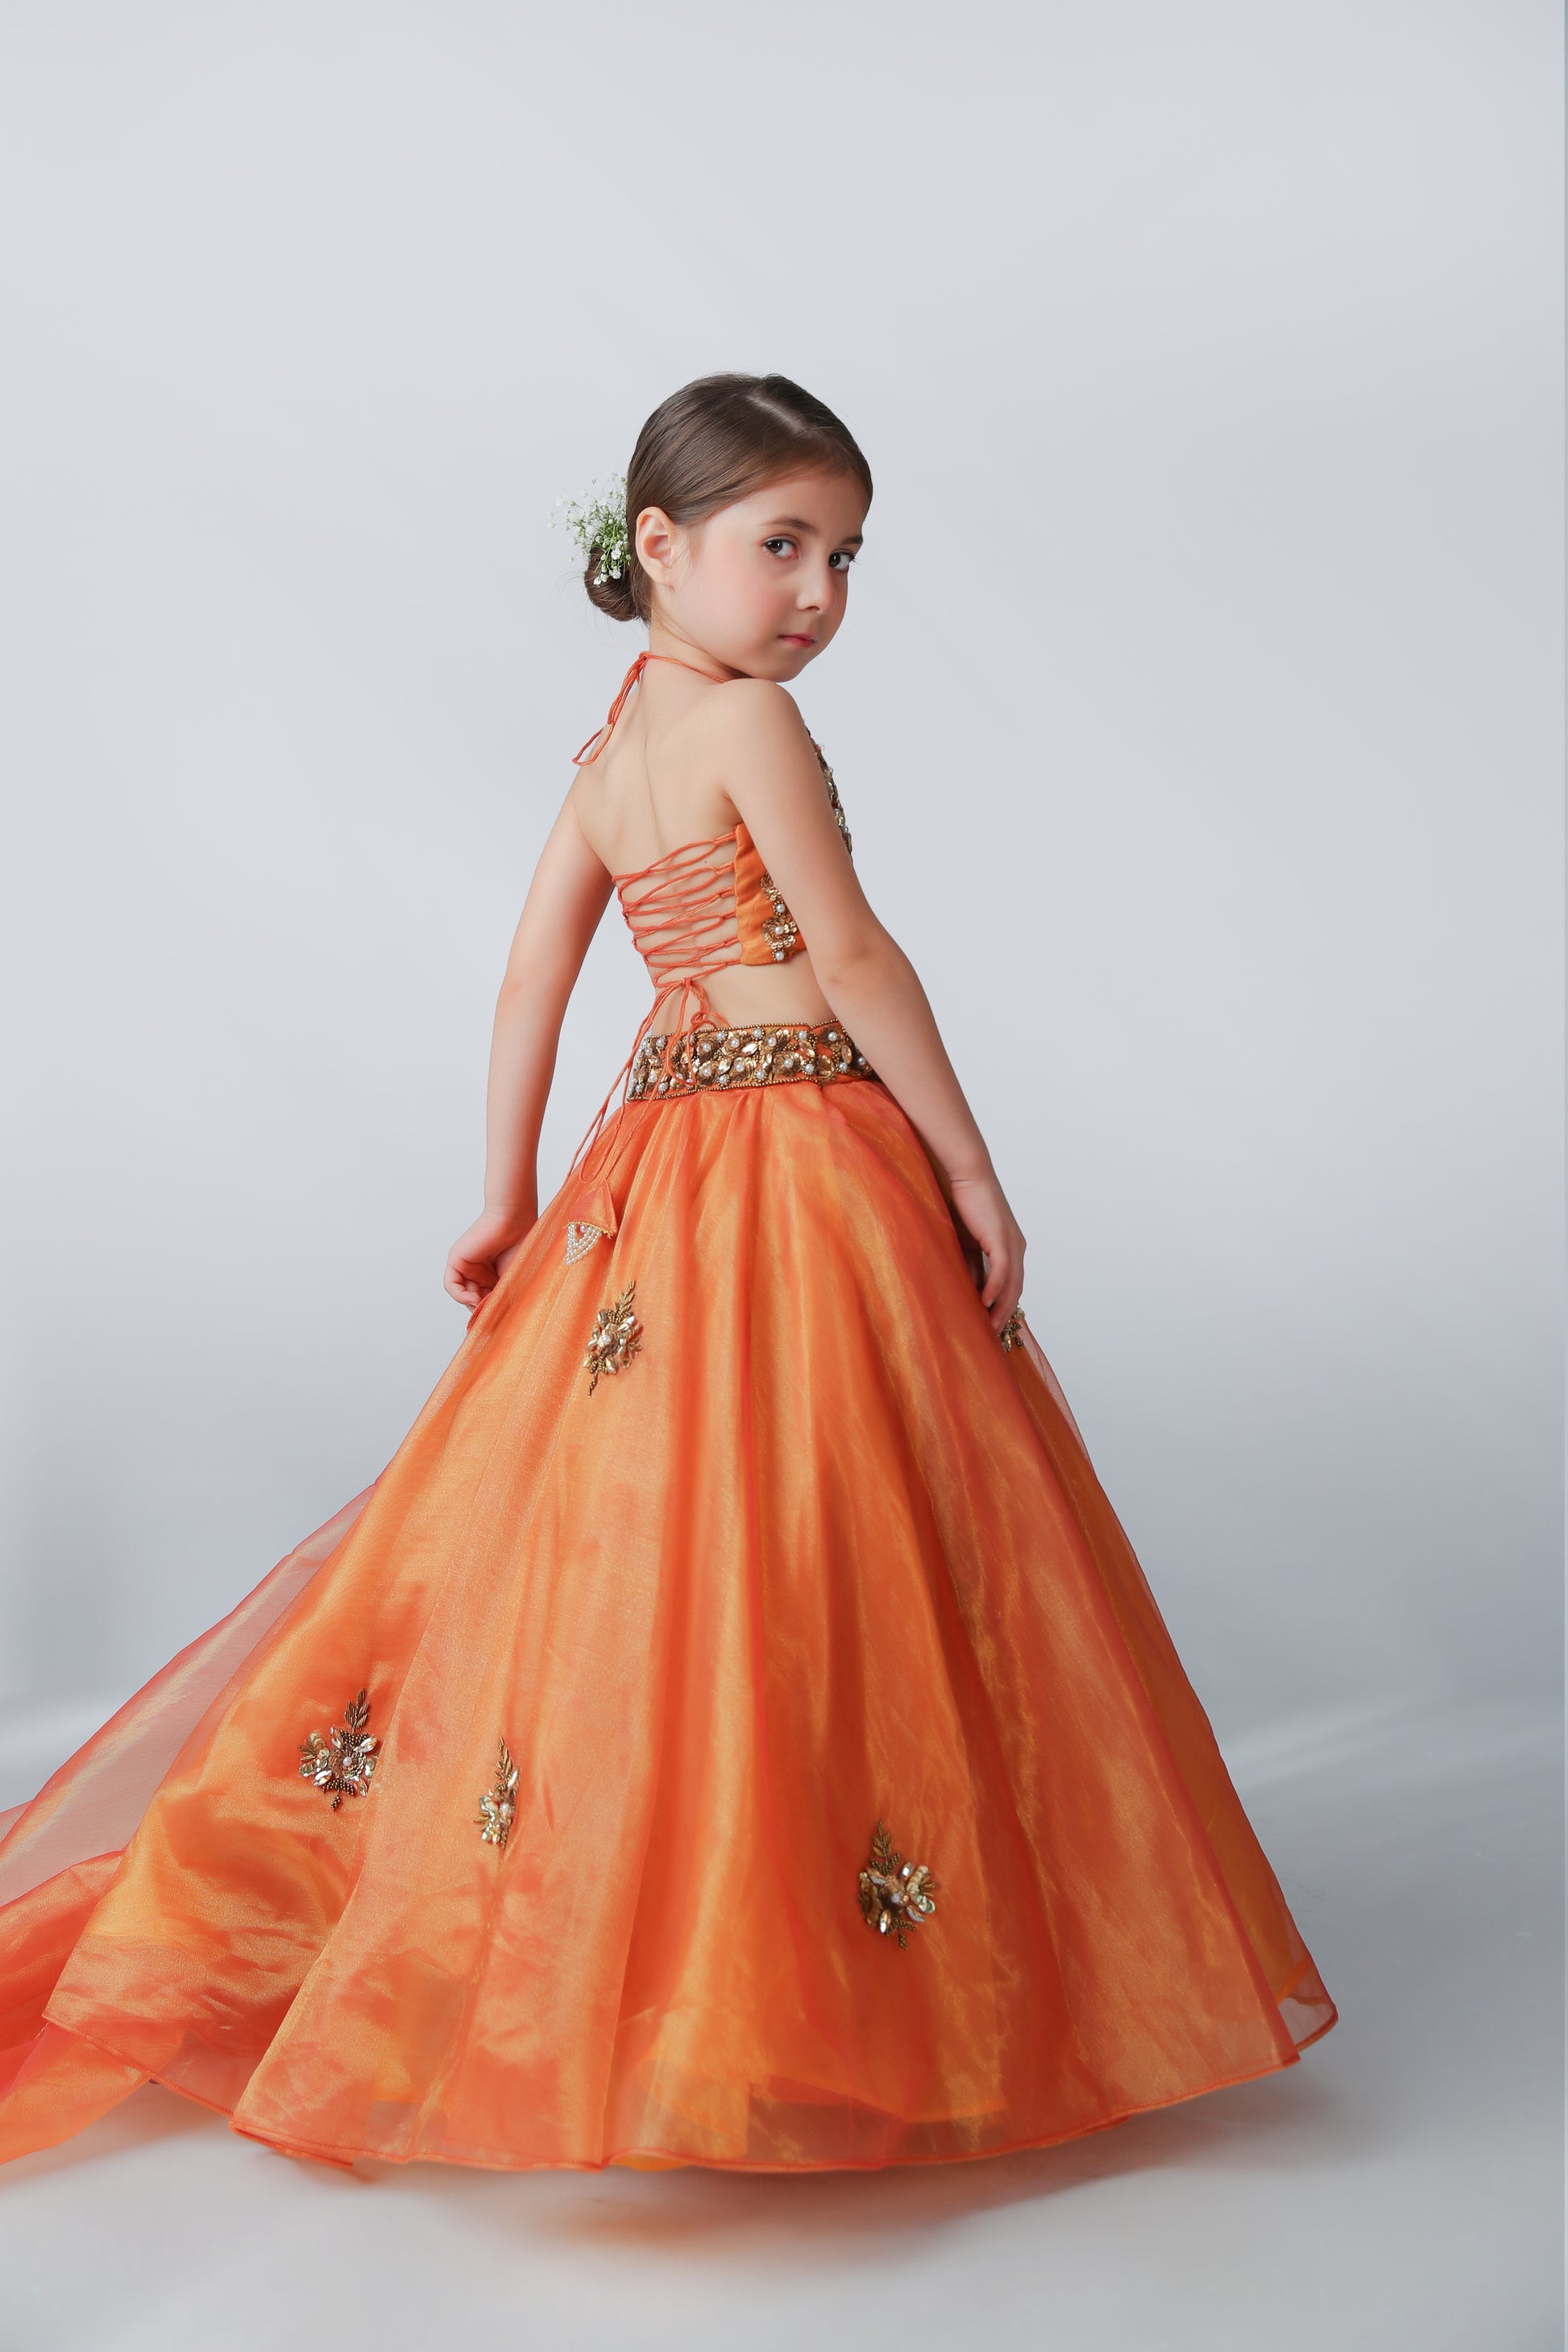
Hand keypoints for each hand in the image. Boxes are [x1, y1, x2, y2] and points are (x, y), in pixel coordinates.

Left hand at [444, 1203, 535, 1311]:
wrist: (515, 1220)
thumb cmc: (523, 1246)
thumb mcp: (515, 1280)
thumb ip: (503, 1299)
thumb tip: (495, 1319)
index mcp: (497, 1277)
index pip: (489, 1302)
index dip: (493, 1313)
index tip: (499, 1323)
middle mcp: (481, 1273)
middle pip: (475, 1301)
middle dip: (483, 1310)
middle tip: (492, 1316)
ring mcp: (468, 1267)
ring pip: (464, 1295)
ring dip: (473, 1305)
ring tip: (486, 1305)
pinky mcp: (457, 1260)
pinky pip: (451, 1285)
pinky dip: (460, 1296)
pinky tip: (473, 1299)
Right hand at [946, 1168, 1025, 1335]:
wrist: (966, 1175)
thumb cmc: (963, 1203)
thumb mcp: (966, 1241)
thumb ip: (970, 1263)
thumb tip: (969, 1288)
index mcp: (1010, 1246)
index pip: (1012, 1283)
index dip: (1004, 1306)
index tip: (994, 1325)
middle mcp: (1016, 1246)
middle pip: (1016, 1288)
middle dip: (1005, 1313)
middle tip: (994, 1336)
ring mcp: (1011, 1242)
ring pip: (1012, 1283)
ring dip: (1002, 1307)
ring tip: (990, 1327)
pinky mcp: (1001, 1237)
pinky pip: (1002, 1270)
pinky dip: (995, 1288)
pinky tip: (984, 1302)